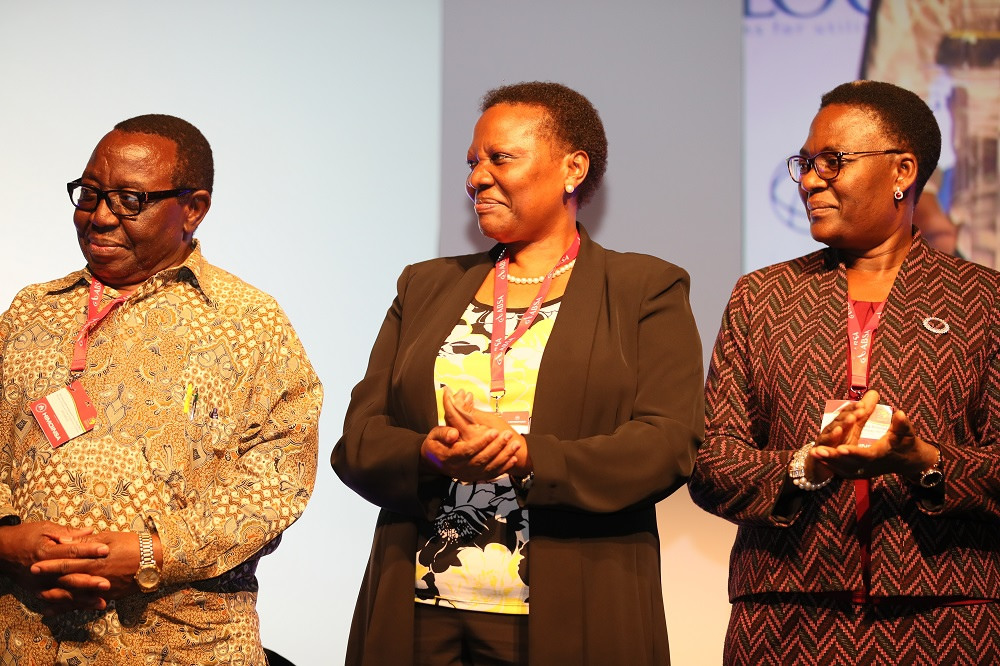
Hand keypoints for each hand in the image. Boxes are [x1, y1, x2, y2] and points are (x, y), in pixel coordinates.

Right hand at [0, 521, 110, 613]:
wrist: (1, 551)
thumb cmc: (25, 536)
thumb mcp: (45, 528)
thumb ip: (68, 533)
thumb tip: (90, 531)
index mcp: (45, 552)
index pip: (70, 552)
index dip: (88, 550)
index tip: (106, 550)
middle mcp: (42, 571)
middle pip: (68, 577)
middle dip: (88, 582)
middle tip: (107, 584)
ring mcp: (39, 584)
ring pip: (64, 594)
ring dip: (83, 600)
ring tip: (101, 603)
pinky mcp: (37, 591)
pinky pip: (55, 601)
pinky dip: (70, 606)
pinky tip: (84, 609)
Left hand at [31, 531, 162, 602]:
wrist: (156, 560)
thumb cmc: (133, 545)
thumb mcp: (110, 537)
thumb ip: (87, 541)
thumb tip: (67, 541)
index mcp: (95, 560)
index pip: (67, 562)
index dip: (50, 564)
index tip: (35, 564)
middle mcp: (95, 576)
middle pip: (67, 579)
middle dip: (49, 580)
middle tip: (34, 582)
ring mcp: (102, 588)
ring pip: (75, 594)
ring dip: (57, 595)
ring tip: (43, 596)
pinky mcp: (109, 595)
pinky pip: (87, 602)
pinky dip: (73, 605)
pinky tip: (61, 608)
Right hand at [419, 388, 521, 480]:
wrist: (433, 462)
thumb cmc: (436, 444)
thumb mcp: (433, 435)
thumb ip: (443, 433)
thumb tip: (454, 433)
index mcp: (448, 457)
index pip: (467, 451)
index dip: (481, 442)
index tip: (493, 432)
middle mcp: (459, 469)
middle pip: (481, 459)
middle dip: (497, 447)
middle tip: (508, 435)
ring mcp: (467, 475)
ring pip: (488, 468)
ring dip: (504, 457)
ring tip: (515, 444)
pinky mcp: (474, 478)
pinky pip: (491, 474)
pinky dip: (503, 468)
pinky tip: (513, 458)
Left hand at [811, 390, 937, 479]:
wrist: (908, 461)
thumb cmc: (906, 443)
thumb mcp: (906, 432)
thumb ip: (902, 424)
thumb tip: (900, 413)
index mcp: (880, 455)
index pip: (865, 455)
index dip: (853, 452)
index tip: (839, 448)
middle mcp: (870, 466)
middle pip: (848, 463)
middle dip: (832, 457)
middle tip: (816, 451)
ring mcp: (864, 471)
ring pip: (843, 469)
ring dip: (827, 461)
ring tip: (813, 453)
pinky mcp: (860, 472)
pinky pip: (843, 471)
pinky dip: (831, 466)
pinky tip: (819, 459)